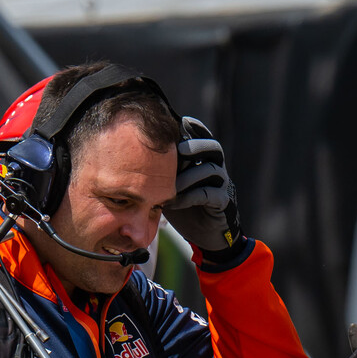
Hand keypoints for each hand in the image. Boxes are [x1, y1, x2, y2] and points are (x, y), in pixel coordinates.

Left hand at [165, 116, 241, 257]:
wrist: (205, 234)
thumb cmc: (185, 204)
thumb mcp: (171, 182)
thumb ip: (162, 166)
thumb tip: (133, 147)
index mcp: (205, 159)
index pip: (203, 135)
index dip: (193, 128)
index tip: (176, 123)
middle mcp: (217, 168)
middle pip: (213, 147)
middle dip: (195, 146)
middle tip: (178, 150)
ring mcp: (222, 185)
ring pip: (211, 170)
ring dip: (189, 174)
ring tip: (172, 184)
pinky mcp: (223, 203)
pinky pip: (209, 194)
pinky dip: (190, 196)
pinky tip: (174, 202)